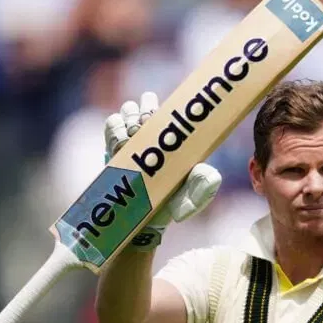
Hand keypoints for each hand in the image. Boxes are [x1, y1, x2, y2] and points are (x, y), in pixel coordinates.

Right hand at [103, 92, 221, 250]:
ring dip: (130, 118)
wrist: (140, 218)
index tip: (158, 116)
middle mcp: (154, 135)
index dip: (164, 108)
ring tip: (133, 138)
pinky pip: (111, 124)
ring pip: (128, 110)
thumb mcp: (190, 201)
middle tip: (145, 127)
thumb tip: (210, 175)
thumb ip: (202, 189)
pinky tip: (121, 144)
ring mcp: (133, 138)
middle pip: (146, 104)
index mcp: (174, 141)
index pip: (170, 110)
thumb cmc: (170, 206)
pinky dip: (115, 128)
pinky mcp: (113, 146)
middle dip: (144, 110)